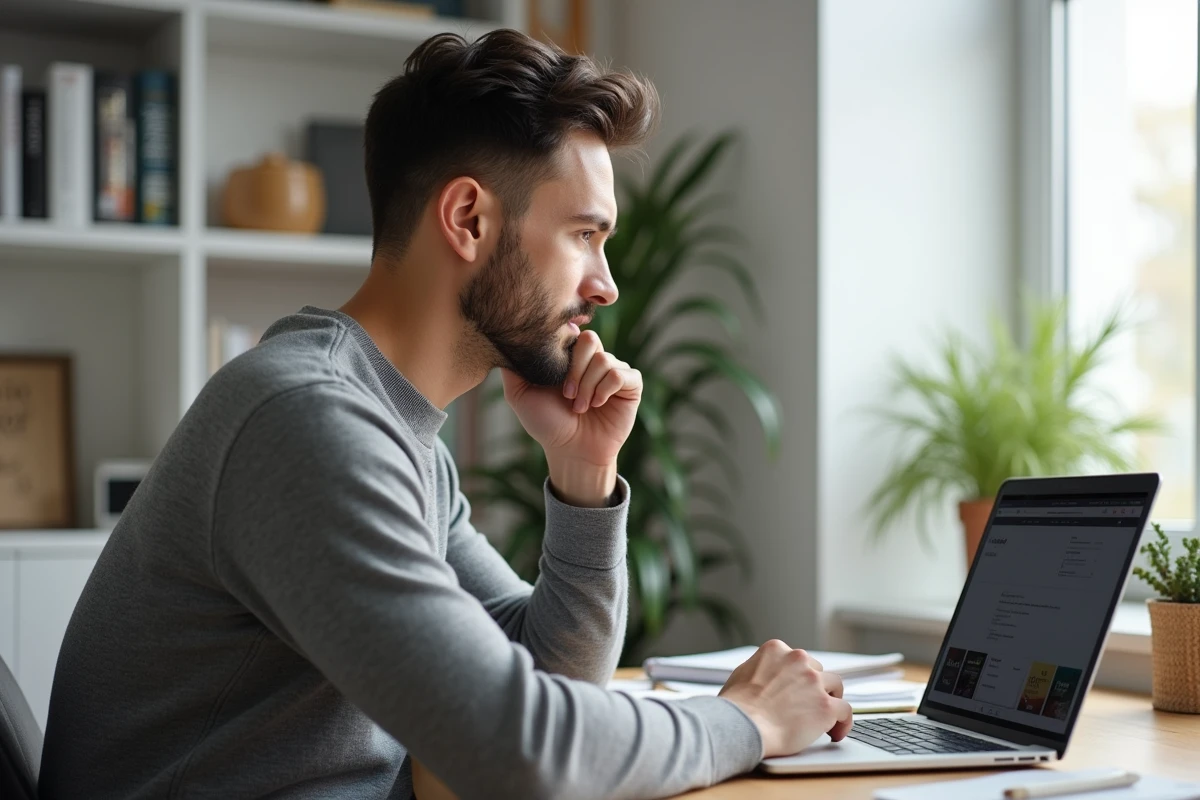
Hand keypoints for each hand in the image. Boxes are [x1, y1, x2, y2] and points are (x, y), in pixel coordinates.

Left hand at [502, 331, 641, 505]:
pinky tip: (597, 404)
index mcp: (570, 357)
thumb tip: (505, 340)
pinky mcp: (631, 385)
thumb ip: (512, 368)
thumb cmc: (547, 424)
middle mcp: (593, 360)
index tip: (554, 372)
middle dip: (575, 369)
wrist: (571, 451)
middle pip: (590, 340)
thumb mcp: (519, 395)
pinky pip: (621, 374)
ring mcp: (613, 371)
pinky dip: (606, 389)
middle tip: (567, 395)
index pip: (571, 331)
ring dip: (588, 386)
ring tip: (580, 407)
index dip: (563, 347)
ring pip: (604, 359)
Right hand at [718, 640, 852, 757]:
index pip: (798, 659)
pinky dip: (843, 722)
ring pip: (835, 686)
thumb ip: (761, 670)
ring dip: (831, 699)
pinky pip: (845, 711)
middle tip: (808, 705)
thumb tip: (764, 677)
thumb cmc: (737, 707)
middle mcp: (798, 660)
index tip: (798, 689)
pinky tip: (836, 732)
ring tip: (826, 717)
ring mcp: (814, 682)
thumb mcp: (742, 674)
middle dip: (814, 687)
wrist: (742, 725)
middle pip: (817, 670)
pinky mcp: (825, 706)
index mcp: (776, 650)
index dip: (799, 676)